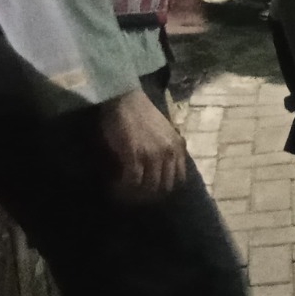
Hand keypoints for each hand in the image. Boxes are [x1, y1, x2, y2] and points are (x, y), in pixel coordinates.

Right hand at [100, 87, 188, 202]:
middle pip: (165, 186)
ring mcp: (153, 155)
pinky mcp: (135, 155)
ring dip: (136, 194)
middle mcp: (169, 153)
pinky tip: (114, 185)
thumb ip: (167, 150)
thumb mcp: (164, 132)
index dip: (166, 188)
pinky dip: (123, 187)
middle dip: (150, 195)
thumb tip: (159, 173)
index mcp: (178, 147)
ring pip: (149, 187)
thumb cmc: (141, 114)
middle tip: (135, 196)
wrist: (125, 99)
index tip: (152, 191)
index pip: (179, 178)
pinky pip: (132, 181)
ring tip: (123, 192)